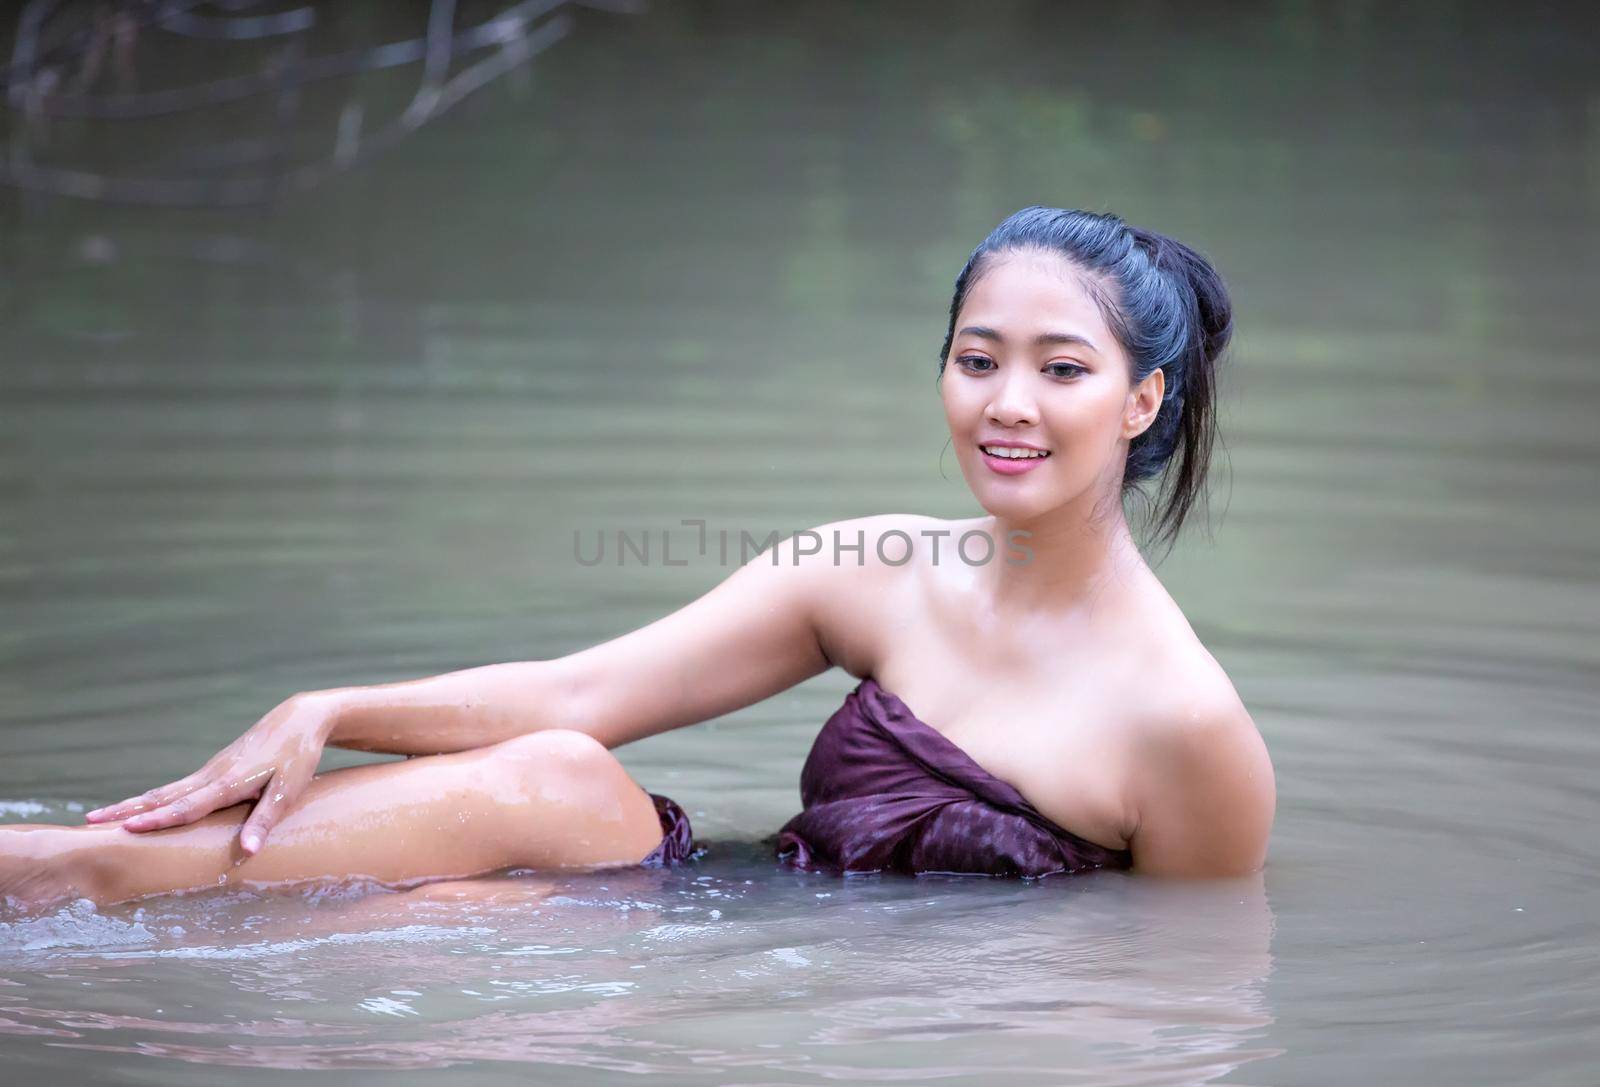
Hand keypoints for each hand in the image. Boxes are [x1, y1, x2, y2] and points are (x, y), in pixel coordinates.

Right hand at [84, 691, 338, 854]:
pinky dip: (153, 799)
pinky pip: (176, 788)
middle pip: (162, 797)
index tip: (127, 828)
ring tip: (100, 816)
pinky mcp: (214, 770)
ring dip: (133, 804)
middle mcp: (211, 776)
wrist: (299, 719)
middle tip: (89, 822)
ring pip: (164, 791)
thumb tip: (247, 852)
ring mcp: (209, 771)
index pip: (187, 806)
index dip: (158, 819)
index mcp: (228, 782)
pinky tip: (141, 807)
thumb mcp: (288, 791)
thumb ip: (265, 820)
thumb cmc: (297, 757)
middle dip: (126, 810)